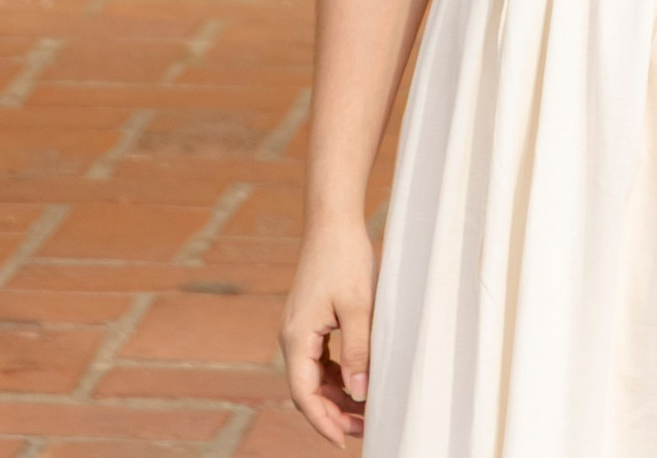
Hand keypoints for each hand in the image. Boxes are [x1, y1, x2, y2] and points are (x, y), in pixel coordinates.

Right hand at [281, 219, 376, 441]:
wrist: (332, 220)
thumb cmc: (346, 258)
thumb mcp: (358, 307)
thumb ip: (357, 352)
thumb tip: (359, 394)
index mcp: (296, 338)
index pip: (305, 395)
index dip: (323, 422)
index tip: (342, 441)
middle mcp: (292, 338)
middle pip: (308, 390)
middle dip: (334, 413)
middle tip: (364, 428)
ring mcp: (299, 329)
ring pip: (314, 377)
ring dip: (336, 396)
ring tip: (364, 411)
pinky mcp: (310, 321)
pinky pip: (319, 360)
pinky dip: (336, 375)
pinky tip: (357, 382)